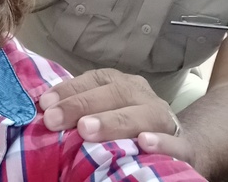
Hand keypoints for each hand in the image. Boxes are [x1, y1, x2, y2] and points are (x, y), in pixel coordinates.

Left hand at [39, 68, 187, 146]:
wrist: (176, 145)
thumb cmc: (127, 128)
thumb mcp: (103, 113)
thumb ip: (78, 111)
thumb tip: (43, 111)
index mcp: (122, 85)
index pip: (95, 80)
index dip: (69, 90)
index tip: (44, 104)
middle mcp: (143, 96)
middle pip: (116, 94)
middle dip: (82, 105)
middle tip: (55, 120)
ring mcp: (164, 120)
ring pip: (143, 115)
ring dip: (114, 122)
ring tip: (86, 130)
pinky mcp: (183, 147)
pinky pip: (175, 143)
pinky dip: (161, 143)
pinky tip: (144, 143)